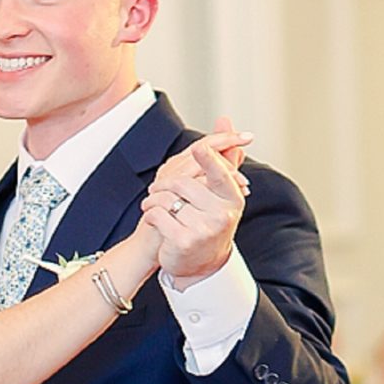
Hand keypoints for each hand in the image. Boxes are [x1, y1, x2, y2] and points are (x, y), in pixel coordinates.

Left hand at [140, 116, 249, 287]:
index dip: (208, 161)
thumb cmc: (209, 221)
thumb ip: (223, 154)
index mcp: (232, 198)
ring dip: (154, 199)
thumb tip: (225, 119)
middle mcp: (222, 215)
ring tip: (153, 203)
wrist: (202, 264)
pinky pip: (158, 216)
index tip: (199, 149)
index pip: (220, 174)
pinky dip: (151, 214)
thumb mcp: (220, 191)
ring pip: (168, 199)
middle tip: (157, 188)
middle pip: (184, 183)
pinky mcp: (184, 242)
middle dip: (165, 184)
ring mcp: (204, 230)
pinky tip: (152, 218)